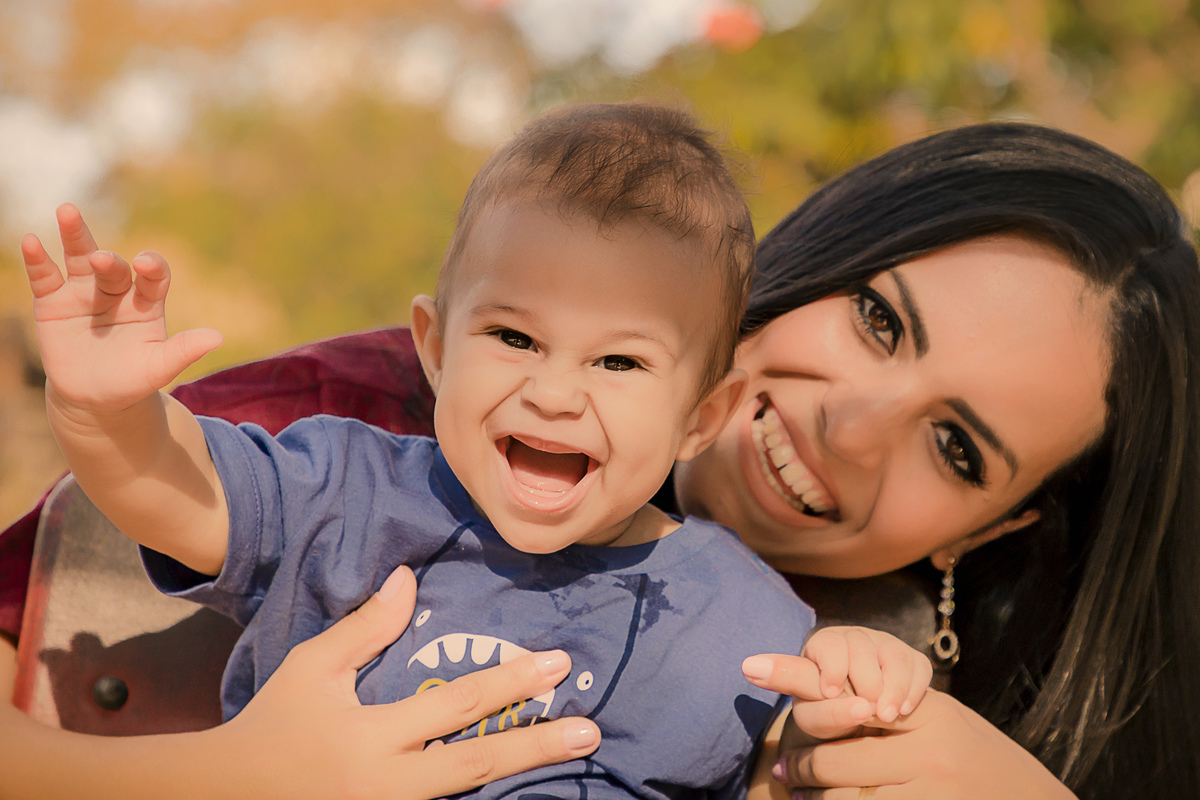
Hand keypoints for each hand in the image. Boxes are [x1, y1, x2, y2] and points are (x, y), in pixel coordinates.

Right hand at [22, 203, 221, 416]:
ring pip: (79, 258)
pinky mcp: (52, 302)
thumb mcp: (158, 369)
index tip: (145, 264)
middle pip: (114, 266)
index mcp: (147, 302)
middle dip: (109, 261)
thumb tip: (217, 338)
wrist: (94, 399)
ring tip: (68, 211)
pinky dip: (37, 260)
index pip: (154, 276)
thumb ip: (184, 351)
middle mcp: (116, 291)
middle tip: (102, 259)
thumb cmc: (132, 380)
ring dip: (75, 235)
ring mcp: (84, 293)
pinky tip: (31, 242)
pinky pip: (45, 277)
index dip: (152, 267)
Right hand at [206, 564, 600, 799]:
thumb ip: (366, 628)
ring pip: (465, 799)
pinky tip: (520, 781)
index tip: (555, 664)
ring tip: (570, 753)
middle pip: (474, 766)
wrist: (228, 794)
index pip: (453, 707)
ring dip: (519, 774)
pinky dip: (481, 796)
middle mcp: (385, 786)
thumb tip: (410, 579)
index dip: (507, 683)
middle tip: (589, 728)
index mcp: (368, 739)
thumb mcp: (313, 667)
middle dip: (535, 745)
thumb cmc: (274, 722)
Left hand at [742, 654, 1075, 799]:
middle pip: (835, 754)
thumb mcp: (940, 724)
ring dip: (815, 799)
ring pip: (842, 796)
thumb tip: (822, 702)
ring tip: (801, 796)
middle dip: (804, 766)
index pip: (848, 691)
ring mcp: (930, 787)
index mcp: (928, 712)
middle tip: (784, 772)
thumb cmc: (977, 762)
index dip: (794, 675)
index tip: (749, 664)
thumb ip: (890, 713)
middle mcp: (929, 747)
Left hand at [802, 626, 931, 722]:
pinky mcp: (910, 659)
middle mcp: (856, 638)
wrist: (853, 719)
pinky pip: (920, 666)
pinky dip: (914, 690)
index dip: (833, 668)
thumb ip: (826, 712)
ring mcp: (885, 645)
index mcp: (825, 644)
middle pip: (864, 649)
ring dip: (894, 688)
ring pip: (896, 655)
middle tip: (865, 712)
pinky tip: (903, 711)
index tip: (830, 693)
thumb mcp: (814, 715)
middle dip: (866, 683)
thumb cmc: (826, 713)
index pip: (830, 644)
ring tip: (887, 716)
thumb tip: (861, 709)